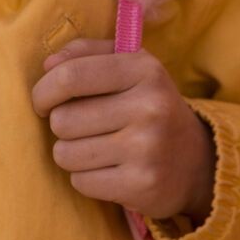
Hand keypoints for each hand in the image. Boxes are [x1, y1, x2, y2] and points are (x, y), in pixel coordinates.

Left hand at [31, 38, 216, 222]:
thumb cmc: (149, 107)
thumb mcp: (130, 68)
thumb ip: (87, 54)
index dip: (44, 90)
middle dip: (61, 125)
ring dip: (71, 153)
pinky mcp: (141, 185)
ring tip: (96, 148)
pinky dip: (85, 178)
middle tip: (82, 128)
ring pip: (65, 153)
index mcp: (144, 69)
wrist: (196, 162)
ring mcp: (147, 148)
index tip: (44, 101)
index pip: (70, 76)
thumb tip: (48, 64)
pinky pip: (80, 182)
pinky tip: (108, 170)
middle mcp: (150, 106)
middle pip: (62, 119)